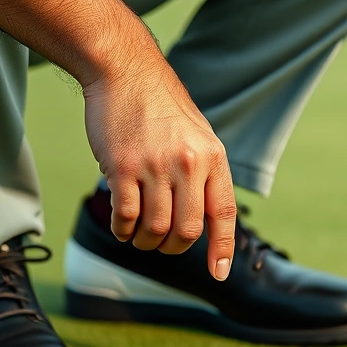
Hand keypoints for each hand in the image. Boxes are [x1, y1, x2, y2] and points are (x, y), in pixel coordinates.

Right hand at [82, 65, 236, 279]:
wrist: (127, 73)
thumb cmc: (163, 110)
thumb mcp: (199, 138)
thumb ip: (205, 175)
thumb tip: (206, 221)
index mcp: (213, 159)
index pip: (224, 214)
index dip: (222, 248)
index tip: (219, 273)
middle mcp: (188, 164)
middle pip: (186, 230)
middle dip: (173, 247)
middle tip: (162, 244)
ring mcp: (155, 166)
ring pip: (155, 227)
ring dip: (145, 241)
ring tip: (139, 236)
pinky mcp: (122, 167)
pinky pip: (126, 215)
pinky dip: (123, 230)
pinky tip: (122, 227)